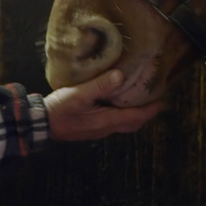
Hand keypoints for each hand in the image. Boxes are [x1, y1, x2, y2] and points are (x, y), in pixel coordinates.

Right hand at [43, 70, 162, 140]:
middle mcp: (105, 128)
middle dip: (145, 112)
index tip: (163, 100)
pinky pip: (113, 121)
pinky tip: (117, 100)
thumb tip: (121, 76)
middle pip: (132, 123)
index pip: (136, 117)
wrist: (41, 123)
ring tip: (138, 97)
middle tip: (153, 98)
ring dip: (133, 113)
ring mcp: (98, 129)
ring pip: (123, 123)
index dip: (151, 109)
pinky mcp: (90, 127)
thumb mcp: (80, 94)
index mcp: (107, 121)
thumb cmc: (60, 109)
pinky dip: (121, 113)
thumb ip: (100, 85)